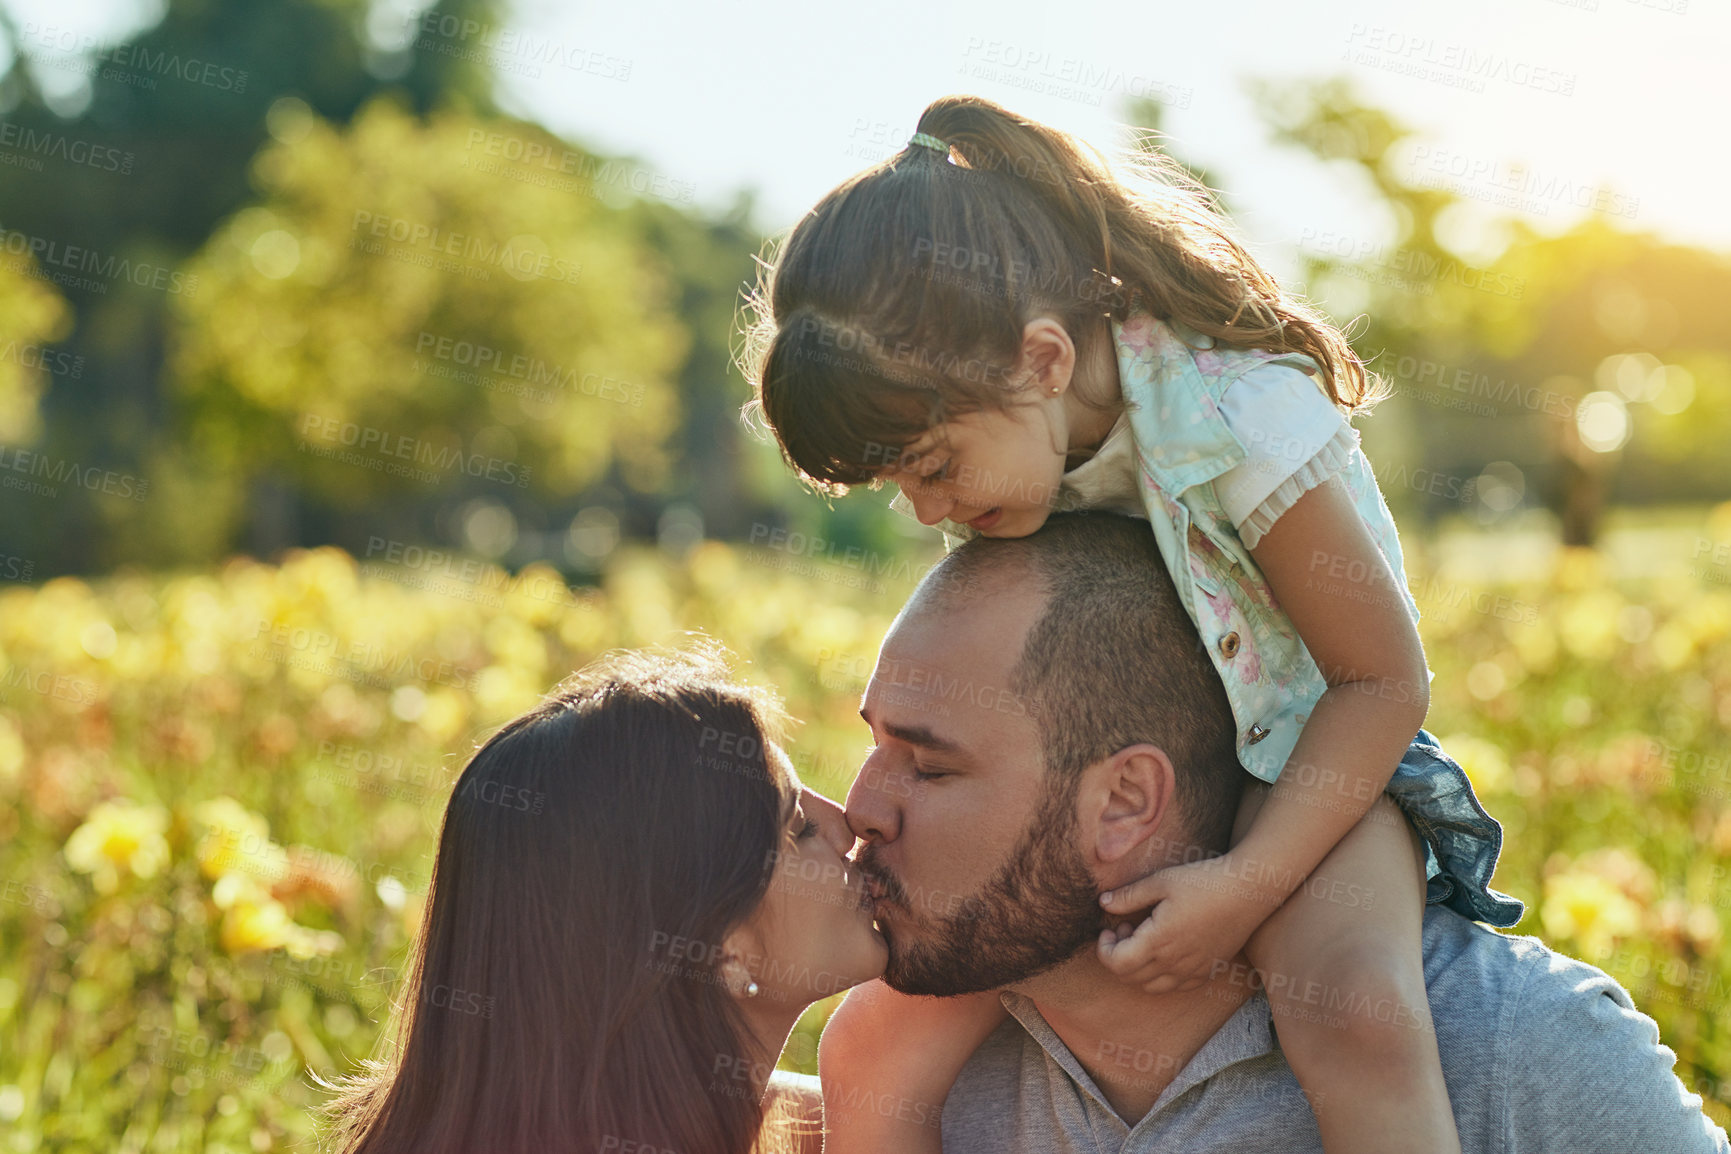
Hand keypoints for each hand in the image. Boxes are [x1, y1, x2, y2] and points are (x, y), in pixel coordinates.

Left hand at [1096, 853, 1279, 993]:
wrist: (1247, 891)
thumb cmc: (1203, 881)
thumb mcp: (1160, 881)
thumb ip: (1128, 896)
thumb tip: (1103, 903)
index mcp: (1159, 941)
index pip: (1117, 964)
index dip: (1104, 950)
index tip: (1108, 929)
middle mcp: (1174, 963)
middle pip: (1130, 978)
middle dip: (1118, 956)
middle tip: (1126, 928)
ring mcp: (1192, 971)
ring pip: (1151, 987)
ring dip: (1138, 968)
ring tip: (1144, 939)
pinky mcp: (1207, 972)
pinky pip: (1176, 987)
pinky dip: (1161, 976)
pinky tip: (1166, 950)